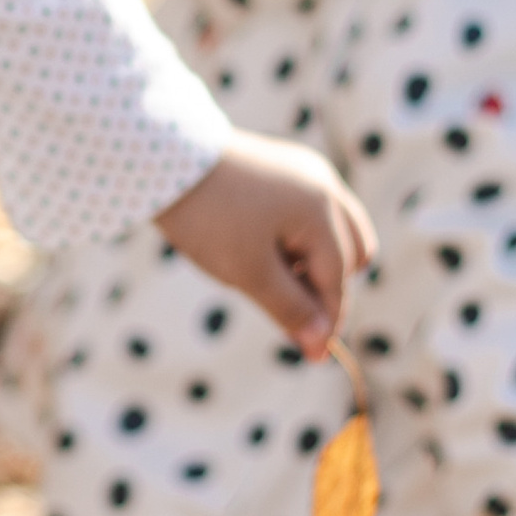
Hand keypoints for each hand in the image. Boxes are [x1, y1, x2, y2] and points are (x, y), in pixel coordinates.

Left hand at [156, 131, 374, 357]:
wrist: (163, 158)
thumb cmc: (208, 218)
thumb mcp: (249, 273)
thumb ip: (290, 309)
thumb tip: (321, 345)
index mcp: (322, 210)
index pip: (337, 279)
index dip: (327, 322)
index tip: (315, 357)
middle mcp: (325, 185)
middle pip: (352, 252)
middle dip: (326, 286)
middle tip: (287, 308)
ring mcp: (307, 171)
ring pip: (336, 229)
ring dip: (316, 261)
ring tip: (272, 275)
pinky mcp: (286, 165)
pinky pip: (311, 211)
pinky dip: (299, 237)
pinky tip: (262, 247)